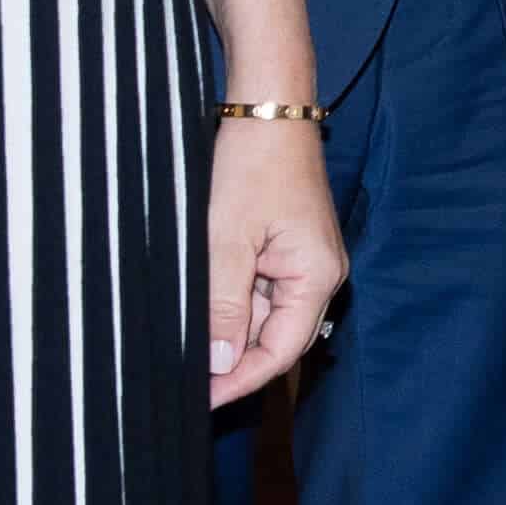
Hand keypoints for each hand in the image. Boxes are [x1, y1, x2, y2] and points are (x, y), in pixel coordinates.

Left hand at [206, 116, 347, 407]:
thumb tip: (219, 362)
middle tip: (185, 379)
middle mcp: (320, 273)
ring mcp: (305, 260)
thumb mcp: (227, 238)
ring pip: (265, 315)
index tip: (201, 399)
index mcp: (316, 276)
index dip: (240, 380)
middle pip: (276, 338)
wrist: (267, 105)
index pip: (281, 352)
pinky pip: (262, 289)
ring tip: (187, 343)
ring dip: (229, 330)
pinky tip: (202, 307)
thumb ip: (223, 305)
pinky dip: (232, 302)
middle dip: (233, 360)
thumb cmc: (253, 163)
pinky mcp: (289, 246)